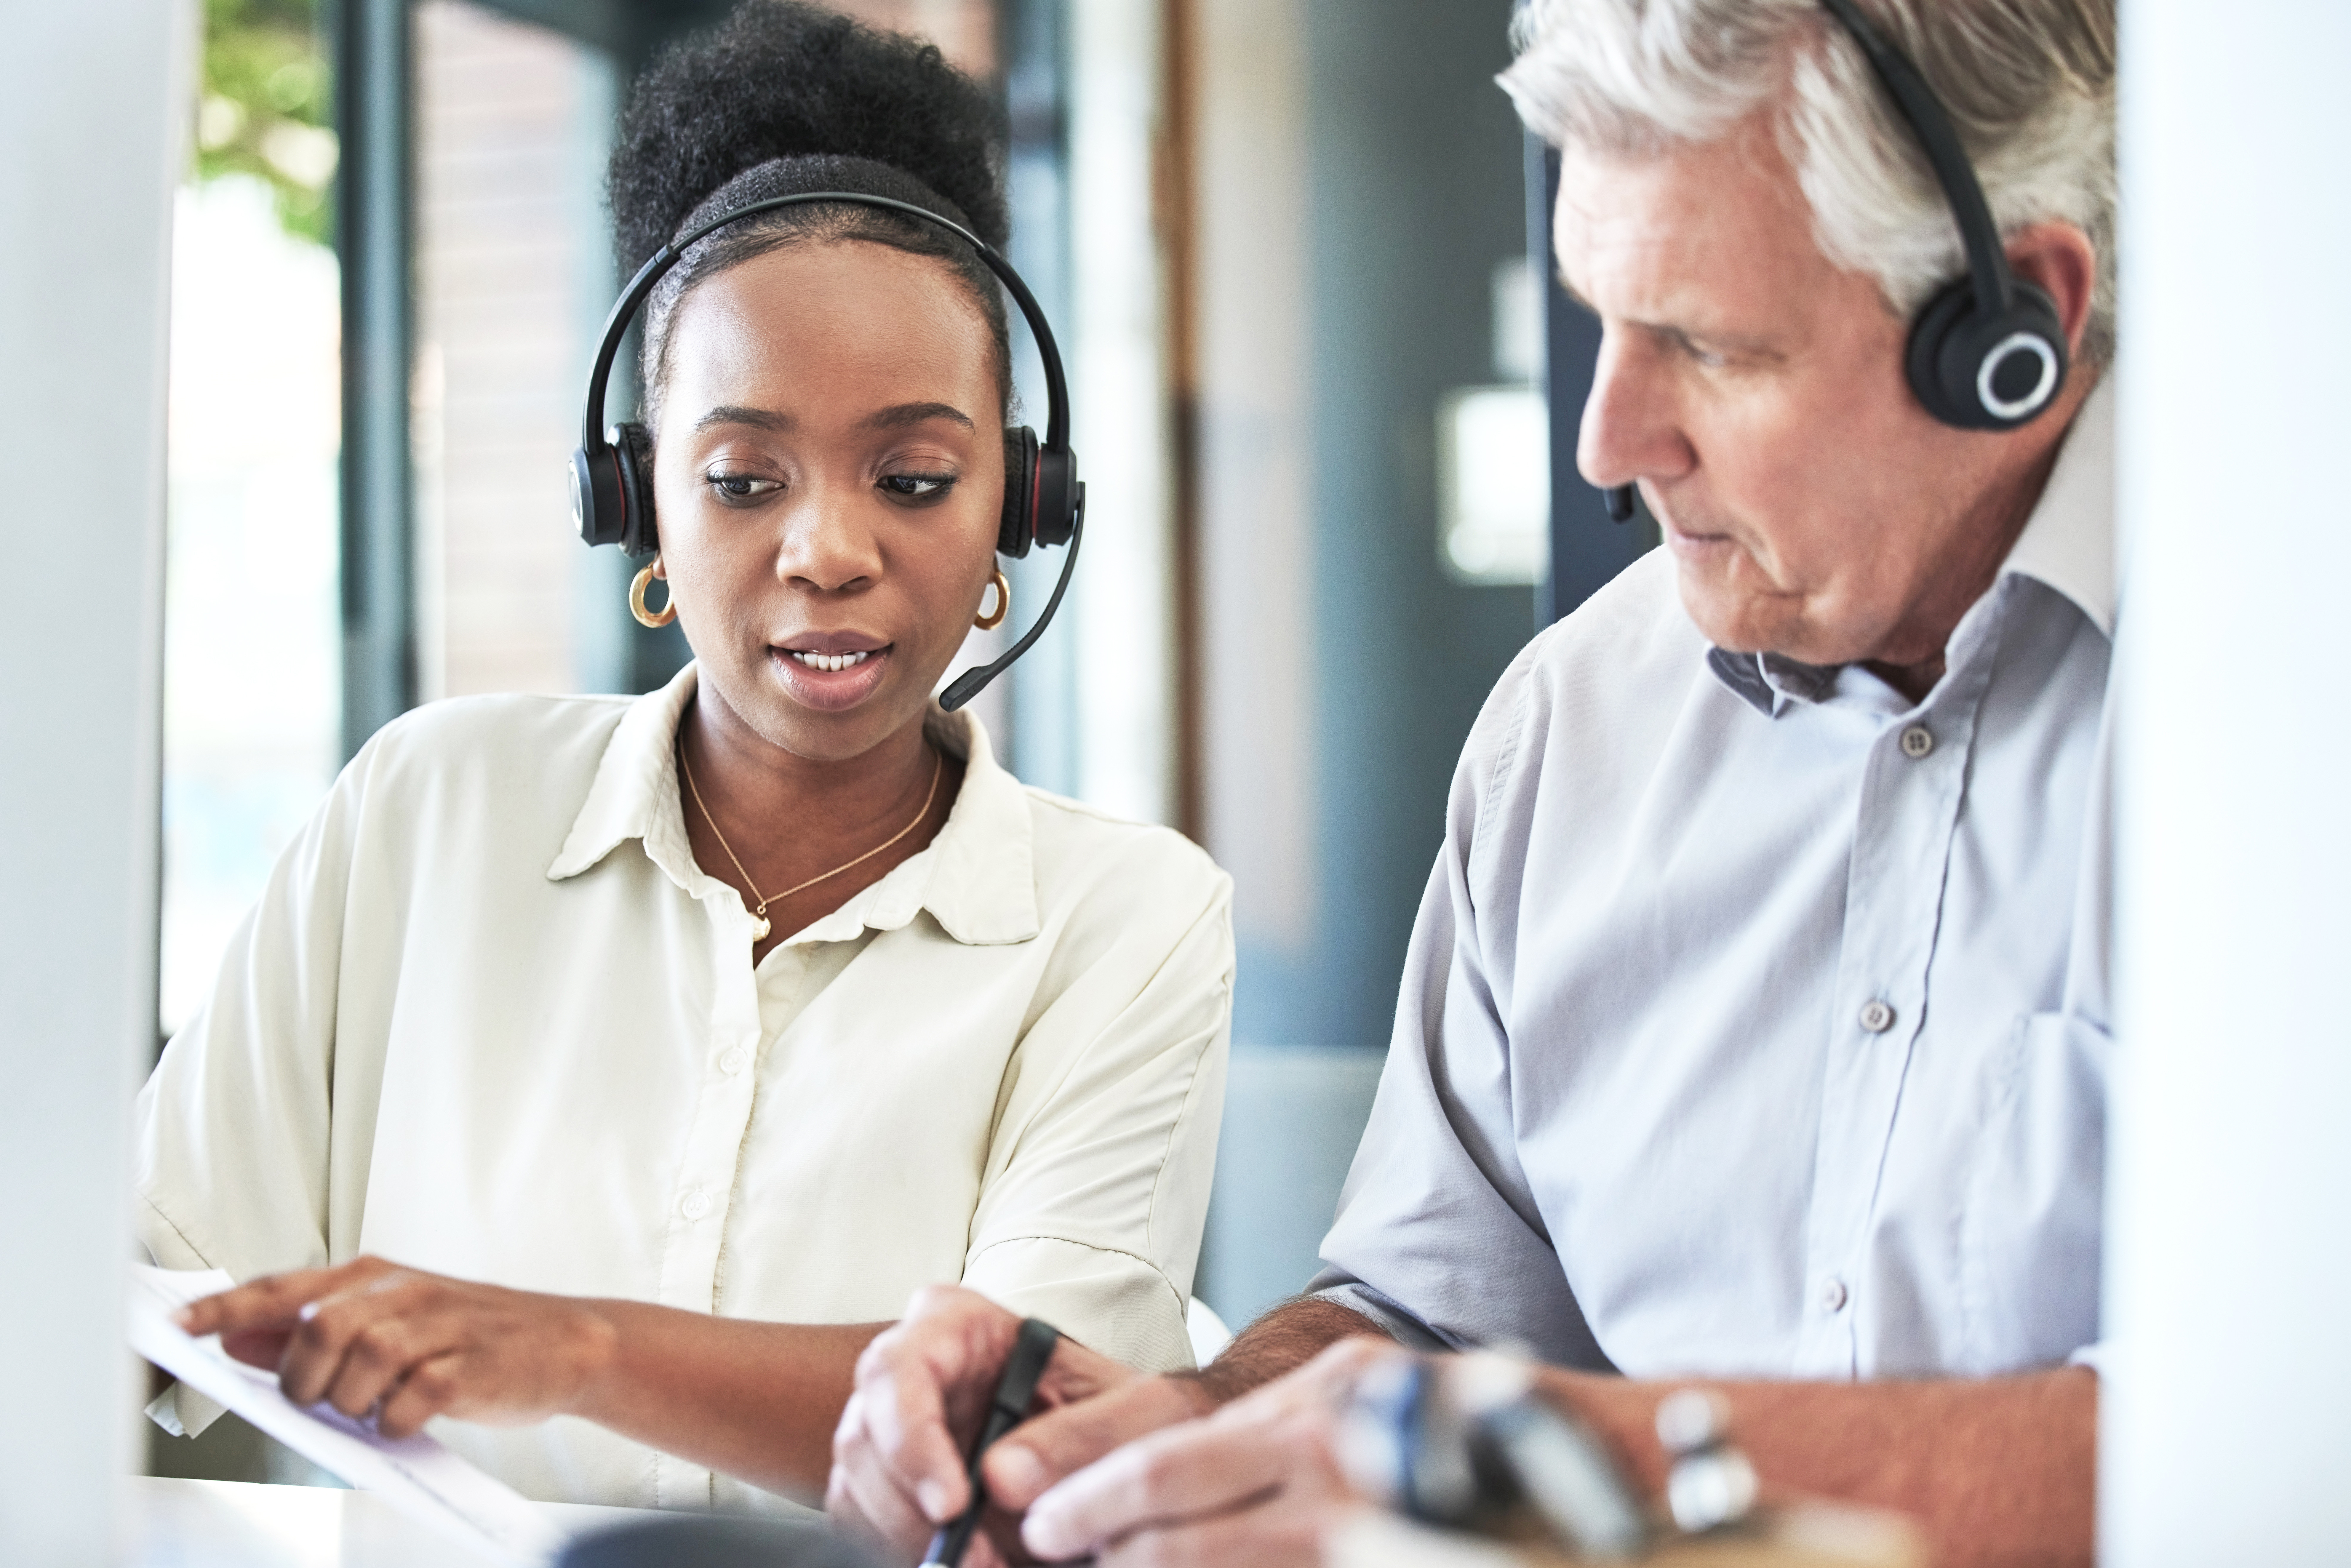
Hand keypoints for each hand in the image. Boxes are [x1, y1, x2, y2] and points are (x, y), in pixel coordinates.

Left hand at [175, 1256, 618, 1439]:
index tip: (179, 1326)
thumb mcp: (392, 1316)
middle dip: (304, 1377)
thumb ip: (314, 1325)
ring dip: (351, 1402)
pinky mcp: (467, 1370)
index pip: (283, 1288)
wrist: (564, 1340)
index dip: (226, 1307)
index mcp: (376, 1277)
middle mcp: (403, 1294)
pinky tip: (405, 1420)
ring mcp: (438, 1329)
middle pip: (318, 1328)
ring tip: (368, 1409)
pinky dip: (395, 1422)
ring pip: (360, 1364)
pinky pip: (407, 1403)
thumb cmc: (470, 1332)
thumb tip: (235, 1338)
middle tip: (319, 1398)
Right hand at [826, 1285, 1211, 1567]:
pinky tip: (964, 1559)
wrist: (1121, 1450)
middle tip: (976, 1557)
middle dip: (911, 1509)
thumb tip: (1002, 1477)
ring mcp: (890, 1422)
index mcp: (957, 1324)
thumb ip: (1080, 1436)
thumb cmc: (1125, 1415)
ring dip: (907, 1538)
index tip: (953, 1504)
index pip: (900, 1369)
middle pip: (866, 1435)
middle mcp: (910, 1366)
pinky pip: (860, 1519)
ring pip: (856, 1485)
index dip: (913, 1438)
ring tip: (984, 1563)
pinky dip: (899, 1548)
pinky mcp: (886, 1476)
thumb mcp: (1133, 1415)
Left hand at [1018, 1337, 1406, 1567]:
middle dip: (1108, 1557)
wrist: (1537, 1448)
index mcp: (1305, 1415)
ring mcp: (1359, 1537)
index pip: (1167, 1467)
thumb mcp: (1336, 1390)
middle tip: (1054, 1551)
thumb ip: (1253, 1431)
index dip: (1093, 1503)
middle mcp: (1327, 1476)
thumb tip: (1141, 1481)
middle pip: (1180, 1542)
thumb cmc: (1420, 1416)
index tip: (1042, 1525)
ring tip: (1117, 1565)